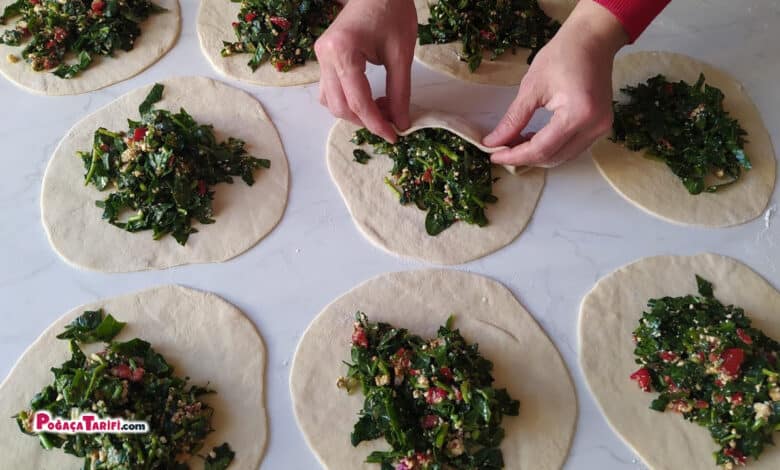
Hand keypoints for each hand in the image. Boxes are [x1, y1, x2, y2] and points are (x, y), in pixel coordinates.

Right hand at [315, 0, 416, 141]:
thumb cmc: (392, 13)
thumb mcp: (402, 55)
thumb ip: (400, 92)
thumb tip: (401, 123)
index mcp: (343, 51)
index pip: (358, 101)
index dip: (376, 123)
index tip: (394, 135)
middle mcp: (325, 56)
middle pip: (339, 106)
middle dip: (365, 121)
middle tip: (391, 120)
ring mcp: (321, 57)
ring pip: (330, 102)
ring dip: (354, 113)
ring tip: (382, 106)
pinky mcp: (324, 58)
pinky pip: (329, 90)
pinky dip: (347, 101)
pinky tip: (368, 97)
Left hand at [483, 0, 628, 166]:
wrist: (593, 40)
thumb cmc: (562, 56)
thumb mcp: (532, 87)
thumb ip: (513, 119)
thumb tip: (493, 142)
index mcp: (577, 114)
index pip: (541, 149)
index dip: (515, 156)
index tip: (493, 155)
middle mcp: (594, 127)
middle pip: (553, 157)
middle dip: (524, 158)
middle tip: (500, 150)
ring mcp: (601, 129)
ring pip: (563, 157)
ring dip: (538, 155)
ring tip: (514, 143)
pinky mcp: (601, 127)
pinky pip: (572, 148)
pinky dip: (552, 148)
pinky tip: (534, 138)